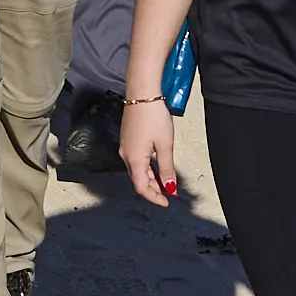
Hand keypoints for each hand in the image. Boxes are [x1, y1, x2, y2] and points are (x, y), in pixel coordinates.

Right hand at [116, 90, 186, 207]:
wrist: (142, 94)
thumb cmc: (152, 116)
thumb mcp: (164, 145)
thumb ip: (166, 169)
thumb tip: (169, 187)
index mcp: (134, 160)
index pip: (142, 188)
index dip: (154, 197)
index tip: (167, 202)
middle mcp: (126, 155)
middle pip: (139, 180)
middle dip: (154, 189)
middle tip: (170, 192)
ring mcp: (126, 147)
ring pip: (138, 171)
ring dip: (151, 179)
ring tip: (166, 181)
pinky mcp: (128, 140)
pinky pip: (136, 161)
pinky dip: (147, 168)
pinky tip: (157, 166)